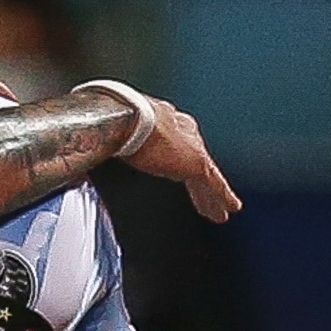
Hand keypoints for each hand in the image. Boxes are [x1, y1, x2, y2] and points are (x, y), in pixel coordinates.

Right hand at [126, 97, 240, 221]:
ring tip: (218, 213)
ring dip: (212, 195)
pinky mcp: (198, 161)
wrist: (128, 117)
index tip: (176, 172)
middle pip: (194, 159)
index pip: (177, 141)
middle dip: (199, 180)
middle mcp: (183, 129)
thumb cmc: (116, 121)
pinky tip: (232, 208)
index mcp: (165, 118)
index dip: (177, 158)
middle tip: (205, 196)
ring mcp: (193, 145)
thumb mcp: (119, 133)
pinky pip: (216, 183)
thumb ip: (120, 142)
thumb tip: (98, 148)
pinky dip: (224, 196)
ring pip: (206, 175)